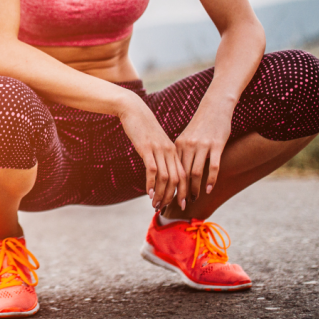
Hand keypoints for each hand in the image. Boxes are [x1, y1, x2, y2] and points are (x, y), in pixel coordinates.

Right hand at [118, 95, 184, 211]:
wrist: (134, 109)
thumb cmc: (143, 126)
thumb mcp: (155, 141)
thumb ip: (160, 154)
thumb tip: (160, 170)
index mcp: (174, 150)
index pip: (183, 175)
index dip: (184, 191)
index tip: (181, 204)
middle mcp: (170, 151)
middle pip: (177, 179)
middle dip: (173, 197)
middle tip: (166, 209)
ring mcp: (159, 150)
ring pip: (166, 178)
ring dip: (161, 194)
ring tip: (155, 205)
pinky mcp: (147, 149)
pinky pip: (153, 170)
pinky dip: (152, 184)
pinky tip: (149, 193)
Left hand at [174, 105, 231, 206]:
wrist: (214, 107)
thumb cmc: (201, 125)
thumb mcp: (187, 138)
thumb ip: (182, 153)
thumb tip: (176, 171)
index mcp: (178, 145)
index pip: (171, 169)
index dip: (168, 185)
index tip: (166, 197)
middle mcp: (188, 146)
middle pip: (181, 174)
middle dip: (179, 191)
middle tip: (179, 205)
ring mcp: (202, 146)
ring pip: (195, 172)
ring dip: (194, 188)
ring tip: (193, 199)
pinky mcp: (216, 145)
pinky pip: (212, 166)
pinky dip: (210, 180)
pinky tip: (208, 190)